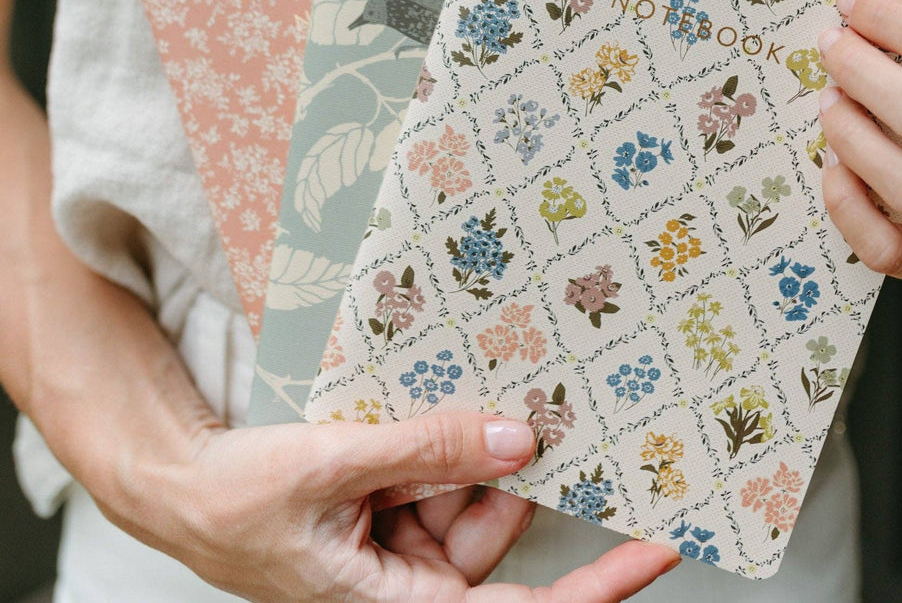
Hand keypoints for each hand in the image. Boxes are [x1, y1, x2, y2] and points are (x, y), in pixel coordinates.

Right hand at [116, 412, 678, 602]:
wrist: (184, 482)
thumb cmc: (237, 502)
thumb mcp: (334, 469)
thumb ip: (426, 452)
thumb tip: (515, 439)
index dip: (594, 586)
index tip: (655, 550)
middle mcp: (409, 577)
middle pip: (495, 529)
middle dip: (522, 471)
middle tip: (563, 405)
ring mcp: (401, 535)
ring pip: (470, 488)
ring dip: (479, 442)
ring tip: (496, 382)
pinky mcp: (391, 500)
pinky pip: (440, 467)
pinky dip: (448, 433)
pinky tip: (453, 395)